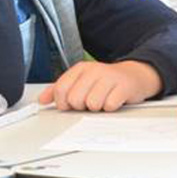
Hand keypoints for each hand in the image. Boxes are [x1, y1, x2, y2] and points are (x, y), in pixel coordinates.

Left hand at [38, 61, 161, 111]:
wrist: (134, 76)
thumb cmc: (105, 81)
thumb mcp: (81, 82)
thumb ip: (59, 89)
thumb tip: (42, 99)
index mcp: (81, 69)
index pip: (61, 90)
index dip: (63, 103)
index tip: (71, 104)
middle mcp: (94, 70)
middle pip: (75, 99)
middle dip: (82, 106)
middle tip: (91, 101)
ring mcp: (109, 77)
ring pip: (92, 104)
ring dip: (97, 108)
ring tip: (103, 99)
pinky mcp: (124, 87)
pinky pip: (109, 106)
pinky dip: (111, 107)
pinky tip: (114, 100)